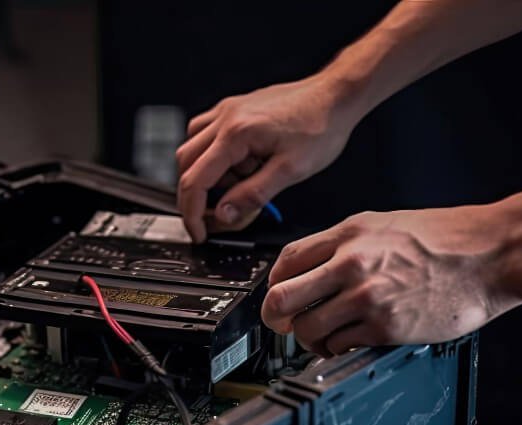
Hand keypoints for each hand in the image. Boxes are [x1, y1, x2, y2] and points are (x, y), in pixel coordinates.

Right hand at [176, 75, 359, 241]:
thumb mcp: (291, 170)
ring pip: (191, 148)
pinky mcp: (234, 109)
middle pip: (185, 164)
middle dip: (195, 196)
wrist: (336, 95)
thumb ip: (253, 195)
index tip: (199, 232)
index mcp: (236, 134)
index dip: (192, 213)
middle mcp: (225, 118)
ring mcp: (227, 110)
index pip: (195, 180)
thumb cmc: (321, 126)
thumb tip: (224, 214)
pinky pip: (206, 134)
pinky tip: (237, 165)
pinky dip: (211, 156)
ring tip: (238, 183)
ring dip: (204, 174)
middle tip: (216, 216)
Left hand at [262, 206, 509, 355]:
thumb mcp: (382, 224)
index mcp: (347, 235)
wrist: (489, 255)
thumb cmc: (444, 238)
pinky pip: (338, 346)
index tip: (279, 294)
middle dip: (275, 317)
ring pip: (306, 329)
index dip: (274, 283)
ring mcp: (365, 297)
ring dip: (308, 339)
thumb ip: (342, 244)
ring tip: (322, 336)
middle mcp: (350, 265)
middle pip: (281, 298)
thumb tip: (310, 267)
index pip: (284, 262)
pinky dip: (336, 349)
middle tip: (283, 323)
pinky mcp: (384, 327)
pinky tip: (348, 342)